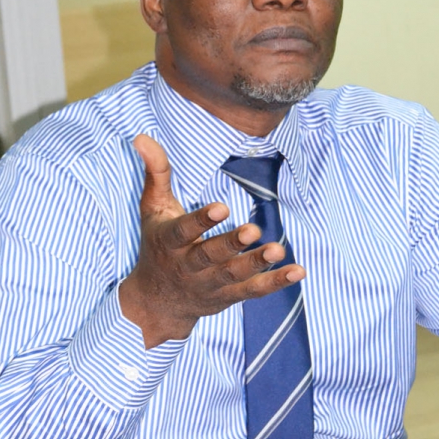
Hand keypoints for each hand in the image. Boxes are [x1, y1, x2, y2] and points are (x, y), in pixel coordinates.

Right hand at [119, 135, 304, 347]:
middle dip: (231, 244)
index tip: (222, 207)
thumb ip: (156, 173)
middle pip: (210, 256)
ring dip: (256, 263)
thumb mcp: (152, 209)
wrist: (157, 302)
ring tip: (277, 249)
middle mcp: (188, 266)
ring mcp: (209, 284)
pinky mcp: (228, 296)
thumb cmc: (158, 245)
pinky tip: (297, 271)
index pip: (183, 231)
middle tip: (253, 230)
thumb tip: (141, 136)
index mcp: (169, 242)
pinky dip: (275, 282)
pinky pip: (253, 290)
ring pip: (233, 275)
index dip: (202, 221)